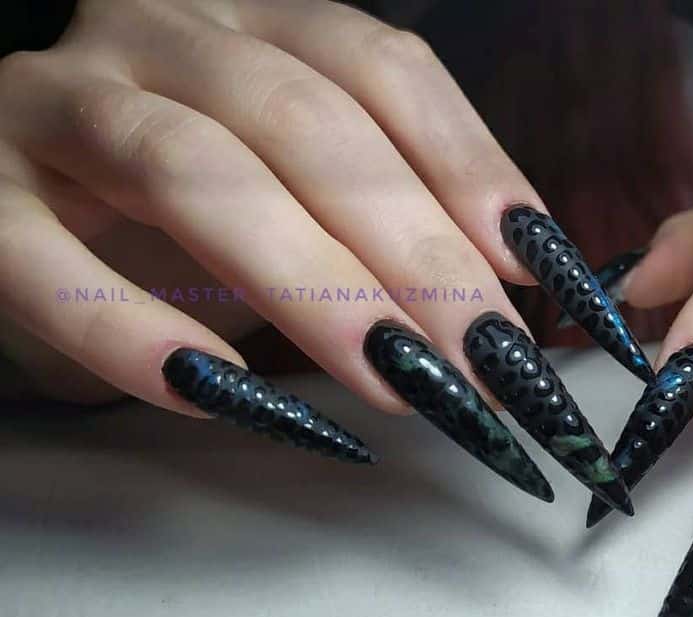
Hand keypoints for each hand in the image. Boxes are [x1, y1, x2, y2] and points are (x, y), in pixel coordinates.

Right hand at [0, 0, 649, 508]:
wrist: (29, 216)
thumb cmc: (185, 205)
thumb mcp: (299, 181)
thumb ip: (390, 208)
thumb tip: (509, 280)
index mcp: (254, 22)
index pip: (382, 70)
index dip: (468, 165)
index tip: (533, 267)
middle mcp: (158, 37)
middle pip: (304, 123)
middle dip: (409, 245)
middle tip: (484, 354)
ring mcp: (59, 105)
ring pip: (190, 170)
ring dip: (308, 284)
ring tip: (394, 377)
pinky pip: (47, 264)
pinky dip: (134, 330)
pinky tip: (219, 394)